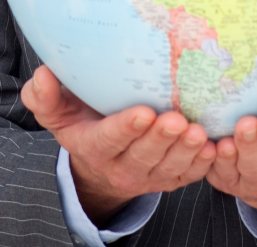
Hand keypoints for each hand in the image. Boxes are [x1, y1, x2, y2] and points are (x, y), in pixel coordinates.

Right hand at [20, 65, 213, 223]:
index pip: (109, 140)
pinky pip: (187, 177)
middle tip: (176, 119)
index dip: (125, 129)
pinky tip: (213, 148)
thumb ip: (44, 96)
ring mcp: (147, 176)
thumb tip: (43, 75)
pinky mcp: (168, 180)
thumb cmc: (80, 121)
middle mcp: (120, 167)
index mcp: (93, 147)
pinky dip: (201, 165)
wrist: (99, 157)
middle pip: (142, 157)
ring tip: (197, 132)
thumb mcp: (56, 111)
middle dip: (159, 139)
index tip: (143, 112)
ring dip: (184, 152)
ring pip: (167, 169)